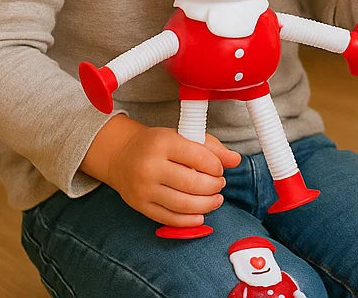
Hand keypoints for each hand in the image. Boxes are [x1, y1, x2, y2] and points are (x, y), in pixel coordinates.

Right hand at [84, 117, 240, 227]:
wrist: (122, 155)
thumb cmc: (158, 144)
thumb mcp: (183, 135)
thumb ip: (212, 147)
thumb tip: (236, 160)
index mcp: (164, 143)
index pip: (198, 157)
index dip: (216, 166)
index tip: (220, 169)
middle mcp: (151, 166)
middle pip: (192, 183)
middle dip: (213, 187)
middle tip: (220, 185)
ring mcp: (144, 189)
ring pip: (182, 204)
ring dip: (205, 205)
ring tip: (216, 199)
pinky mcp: (140, 206)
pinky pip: (168, 218)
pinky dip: (188, 221)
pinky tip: (201, 216)